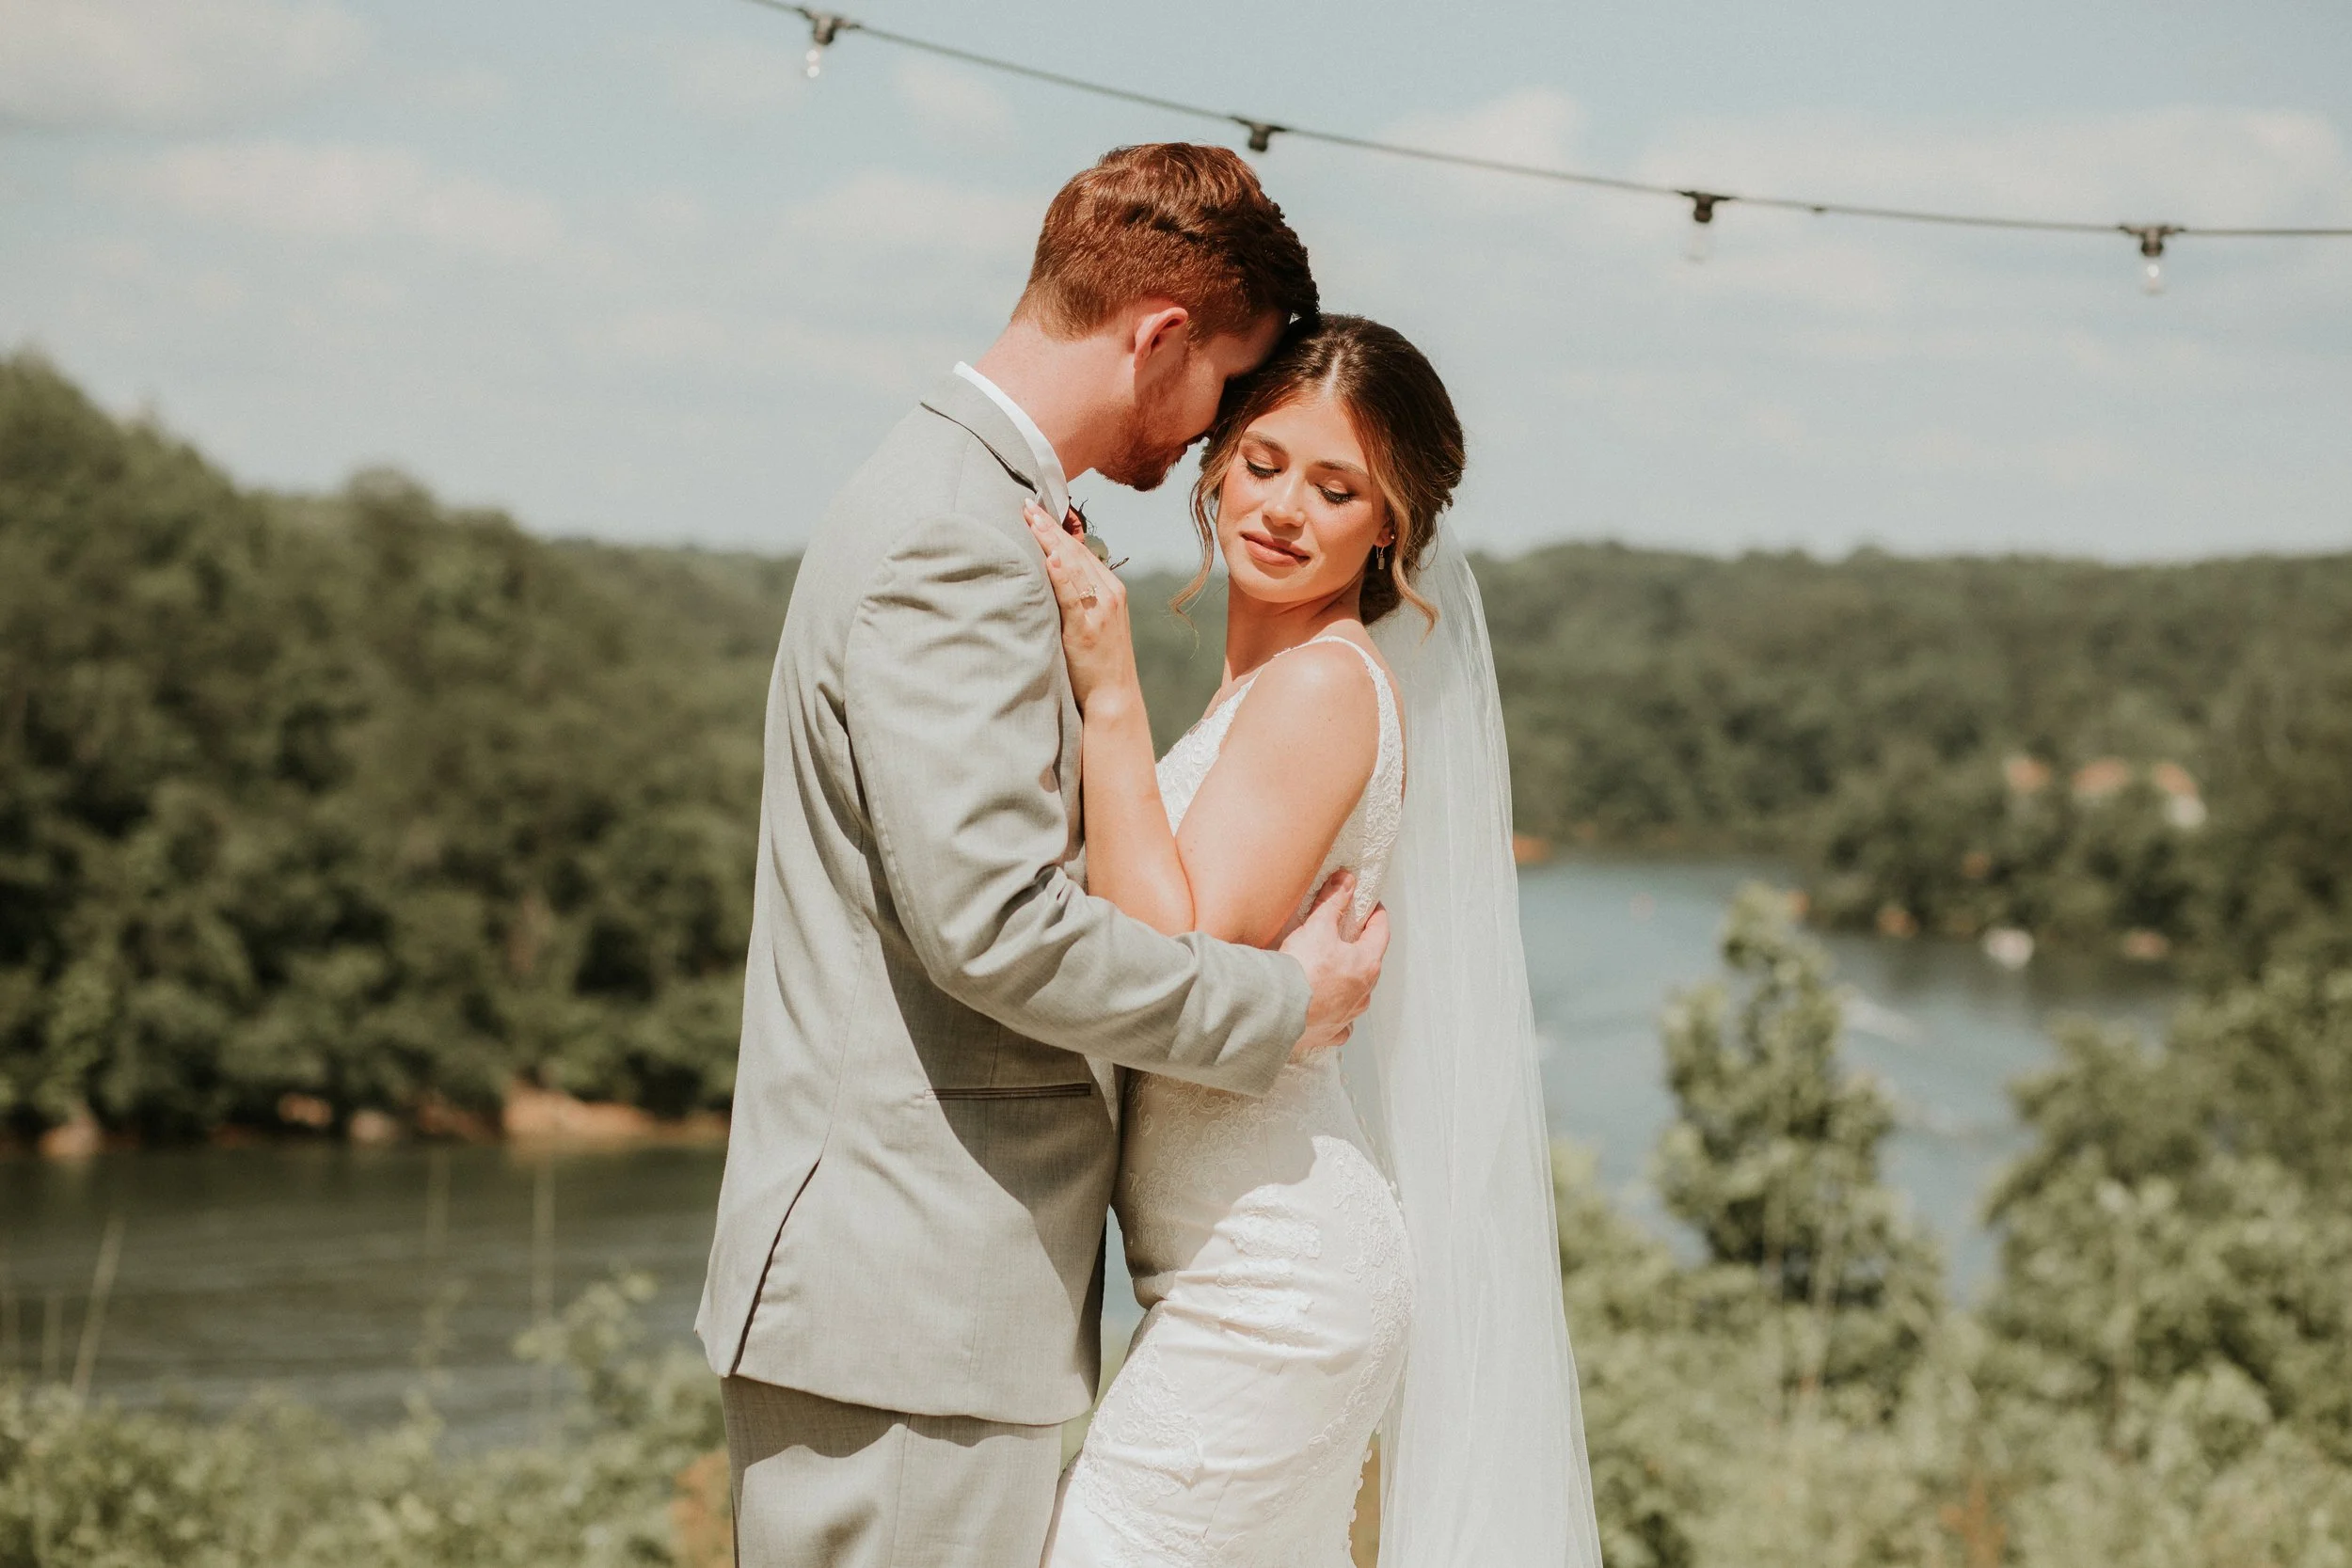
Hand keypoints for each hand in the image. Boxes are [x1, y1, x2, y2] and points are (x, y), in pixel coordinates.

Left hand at [1023, 500, 1137, 711]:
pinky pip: (1073, 597)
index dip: (1056, 530)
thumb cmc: (1097, 663)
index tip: (1035, 511)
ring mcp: (1101, 611)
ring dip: (1051, 542)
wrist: (1113, 697)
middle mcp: (1109, 594)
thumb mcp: (1092, 622)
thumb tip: (1049, 577)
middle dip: (1050, 527)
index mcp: (1111, 590)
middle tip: (1026, 505)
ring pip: (1074, 567)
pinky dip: (1062, 576)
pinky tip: (1050, 558)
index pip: (1080, 551)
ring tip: (1032, 520)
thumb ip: (1077, 598)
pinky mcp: (1088, 629)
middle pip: (1076, 552)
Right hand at [1280, 871, 1388, 1061]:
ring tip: (1335, 972)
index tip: (1372, 907)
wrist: (1277, 1010)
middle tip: (1350, 935)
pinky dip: (1337, 1014)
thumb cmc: (1301, 970)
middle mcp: (1363, 992)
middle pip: (1369, 964)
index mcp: (1366, 964)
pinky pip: (1341, 1024)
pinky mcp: (1330, 1032)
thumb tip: (1346, 881)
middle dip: (1361, 948)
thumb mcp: (1318, 927)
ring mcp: (1348, 1015)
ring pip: (1358, 995)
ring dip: (1350, 982)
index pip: (1381, 932)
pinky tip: (1327, 1008)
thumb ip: (1334, 902)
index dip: (1377, 915)